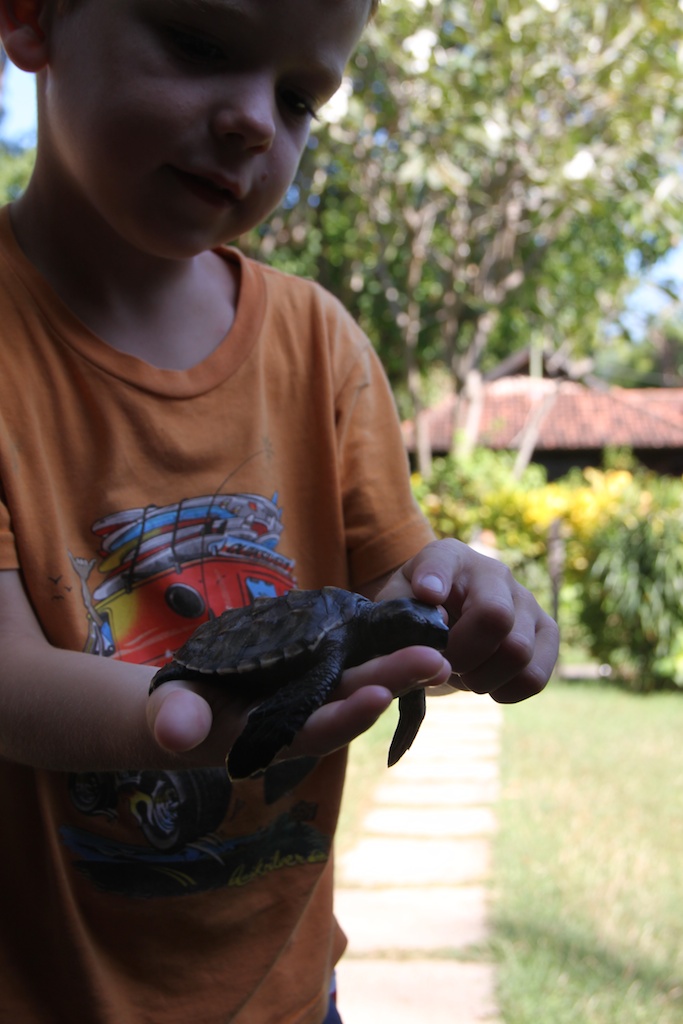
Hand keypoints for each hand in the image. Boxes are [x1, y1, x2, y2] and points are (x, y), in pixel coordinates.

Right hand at [146, 643, 450, 762]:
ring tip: (441, 646)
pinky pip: (355, 661)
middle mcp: (303, 717)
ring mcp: (314, 695)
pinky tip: (415, 630)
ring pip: (362, 678)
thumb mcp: (171, 714)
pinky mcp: (318, 672)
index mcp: (272, 734)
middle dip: (392, 681)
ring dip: (401, 667)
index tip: (375, 697)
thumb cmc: (179, 712)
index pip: (314, 729)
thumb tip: (175, 733)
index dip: (343, 716)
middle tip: (436, 662)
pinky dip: (384, 648)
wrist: (194, 709)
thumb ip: (174, 720)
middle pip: (352, 699)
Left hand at [377, 538, 558, 702]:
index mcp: (449, 558)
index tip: (427, 594)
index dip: (436, 576)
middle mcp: (495, 572)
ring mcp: (527, 601)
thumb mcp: (396, 608)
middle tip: (444, 664)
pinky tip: (488, 683)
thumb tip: (439, 625)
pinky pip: (535, 677)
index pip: (444, 561)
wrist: (447, 628)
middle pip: (495, 616)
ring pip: (518, 652)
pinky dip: (506, 691)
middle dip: (463, 654)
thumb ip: (403, 613)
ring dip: (481, 678)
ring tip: (464, 673)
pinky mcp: (547, 633)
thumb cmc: (417, 614)